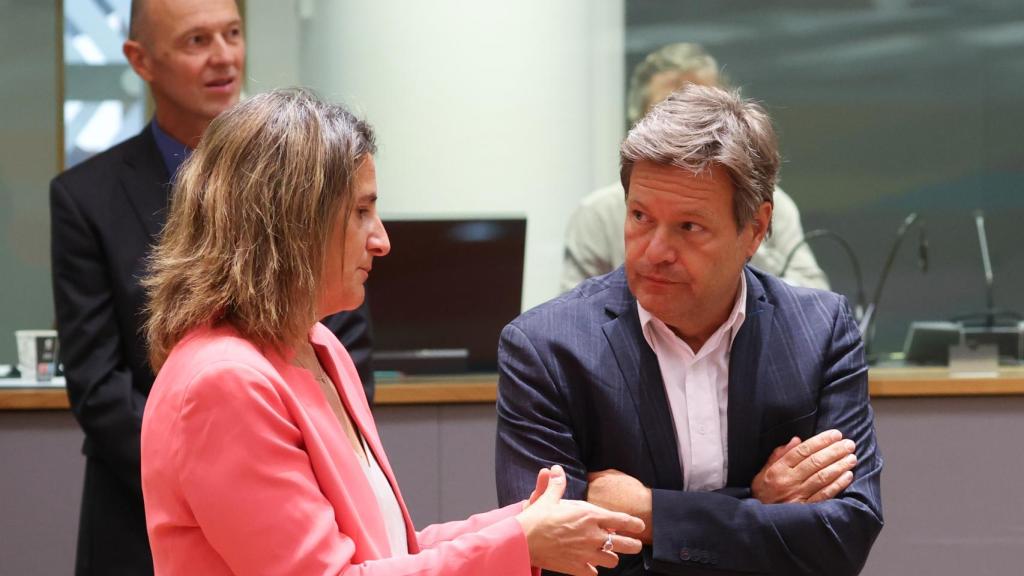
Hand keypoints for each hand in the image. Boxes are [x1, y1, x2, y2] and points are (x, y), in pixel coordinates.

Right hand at [517, 465, 644, 575]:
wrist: (523, 541)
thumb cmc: (536, 518)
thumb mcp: (548, 498)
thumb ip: (557, 484)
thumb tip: (555, 469)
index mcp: (590, 516)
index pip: (622, 520)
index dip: (634, 524)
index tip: (640, 526)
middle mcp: (592, 536)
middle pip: (625, 545)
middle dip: (633, 545)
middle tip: (634, 545)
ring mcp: (586, 554)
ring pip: (612, 561)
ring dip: (610, 556)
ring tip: (607, 553)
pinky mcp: (576, 567)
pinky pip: (593, 572)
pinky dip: (592, 568)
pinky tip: (588, 564)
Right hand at [752, 429, 856, 503]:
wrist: (761, 520)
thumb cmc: (764, 492)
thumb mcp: (764, 471)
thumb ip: (779, 454)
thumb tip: (797, 440)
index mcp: (778, 469)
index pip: (802, 451)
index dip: (820, 441)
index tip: (835, 435)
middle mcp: (789, 481)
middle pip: (815, 462)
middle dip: (834, 451)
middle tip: (848, 444)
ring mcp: (799, 495)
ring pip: (822, 477)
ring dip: (839, 466)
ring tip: (851, 457)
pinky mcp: (807, 508)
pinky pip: (825, 494)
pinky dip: (838, 484)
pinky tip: (848, 475)